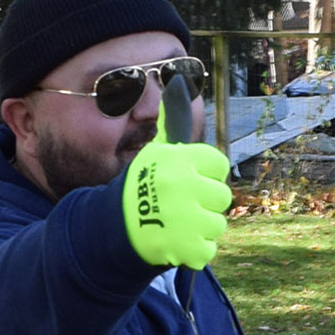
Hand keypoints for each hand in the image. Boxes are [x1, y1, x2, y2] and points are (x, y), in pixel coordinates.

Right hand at [122, 128, 231, 268]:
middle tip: (180, 205)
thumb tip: (178, 84)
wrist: (112, 226)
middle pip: (222, 195)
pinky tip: (175, 242)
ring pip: (218, 224)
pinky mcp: (186, 247)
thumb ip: (171, 122)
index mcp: (179, 160)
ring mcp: (186, 219)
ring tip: (176, 224)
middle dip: (204, 202)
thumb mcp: (154, 152)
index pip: (219, 164)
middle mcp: (184, 186)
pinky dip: (194, 250)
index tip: (188, 180)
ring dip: (200, 228)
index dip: (206, 174)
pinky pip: (208, 249)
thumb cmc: (141, 186)